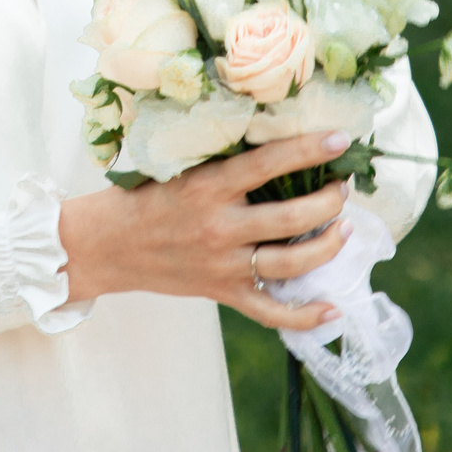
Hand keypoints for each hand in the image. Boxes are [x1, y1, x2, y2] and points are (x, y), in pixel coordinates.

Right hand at [55, 132, 356, 331]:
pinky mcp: (222, 292)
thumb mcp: (178, 167)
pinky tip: (334, 307)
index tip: (339, 139)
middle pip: (291, 217)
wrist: (104, 246)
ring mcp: (222, 264)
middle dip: (329, 202)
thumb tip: (271, 136)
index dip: (307, 150)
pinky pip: (271, 311)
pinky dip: (305, 316)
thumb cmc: (143, 198)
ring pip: (291, 262)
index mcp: (207, 186)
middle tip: (343, 188)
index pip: (268, 164)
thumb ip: (220, 160)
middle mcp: (218, 226)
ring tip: (346, 228)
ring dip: (328, 246)